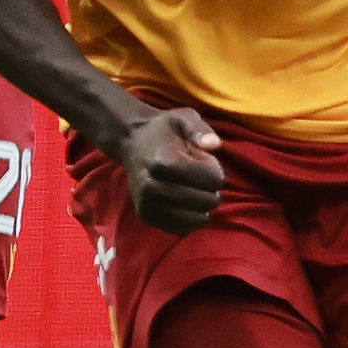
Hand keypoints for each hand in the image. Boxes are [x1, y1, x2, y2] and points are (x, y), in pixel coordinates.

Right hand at [117, 105, 225, 233]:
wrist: (132, 142)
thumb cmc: (164, 131)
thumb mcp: (184, 118)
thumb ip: (200, 129)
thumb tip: (214, 145)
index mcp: (165, 163)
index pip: (213, 180)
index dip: (215, 170)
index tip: (201, 160)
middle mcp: (154, 187)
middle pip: (207, 201)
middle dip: (210, 189)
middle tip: (197, 176)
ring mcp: (149, 205)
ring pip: (197, 218)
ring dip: (202, 205)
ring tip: (191, 188)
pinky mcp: (147, 217)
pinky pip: (182, 229)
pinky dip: (190, 218)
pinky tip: (185, 203)